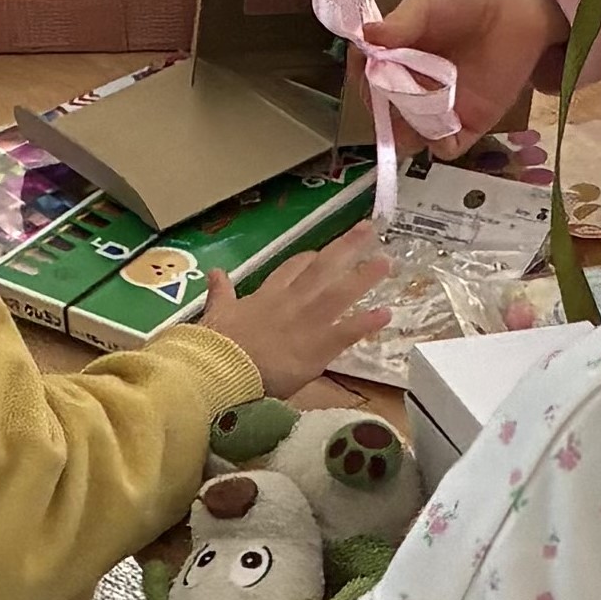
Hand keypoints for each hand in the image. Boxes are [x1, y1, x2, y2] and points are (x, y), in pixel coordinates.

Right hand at [209, 225, 392, 392]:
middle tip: (368, 230)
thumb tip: (214, 271)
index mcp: (267, 295)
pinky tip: (386, 314)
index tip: (320, 253)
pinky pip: (348, 330)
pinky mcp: (318, 346)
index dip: (309, 259)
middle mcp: (292, 301)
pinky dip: (367, 322)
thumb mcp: (215, 313)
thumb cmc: (217, 345)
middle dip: (346, 247)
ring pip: (341, 292)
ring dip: (364, 277)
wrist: (222, 369)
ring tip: (386, 262)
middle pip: (323, 268)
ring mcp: (308, 321)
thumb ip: (220, 292)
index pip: (291, 268)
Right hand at [372, 0, 568, 142]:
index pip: (366, 76)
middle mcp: (411, 87)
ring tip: (416, 108)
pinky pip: (446, 147)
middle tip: (393, 87)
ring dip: (406, 128)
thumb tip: (366, 35)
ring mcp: (439, 109)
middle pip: (383, 110)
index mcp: (395, 58)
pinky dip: (439, 143)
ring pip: (408, 135)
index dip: (362, 75)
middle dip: (383, 104)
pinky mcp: (468, 123)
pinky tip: (441, 127)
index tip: (367, 66)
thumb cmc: (470, 0)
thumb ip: (400, 22)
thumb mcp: (428, 4)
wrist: (520, 9)